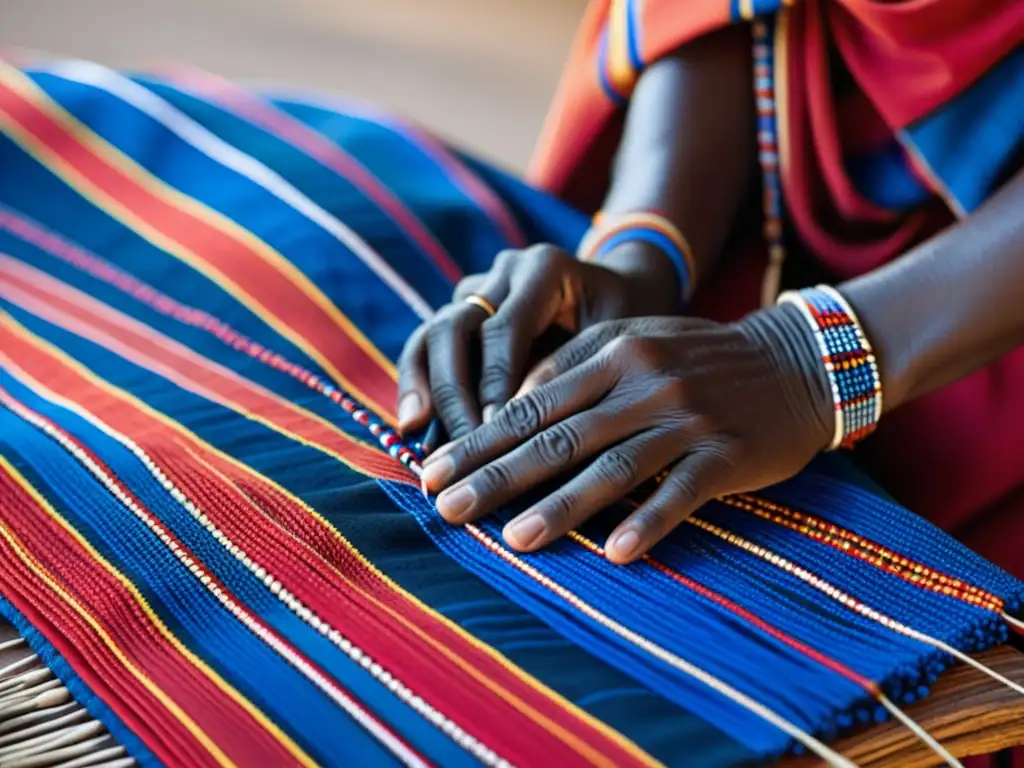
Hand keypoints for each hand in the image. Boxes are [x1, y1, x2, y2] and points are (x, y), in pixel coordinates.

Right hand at [396, 242, 681, 438]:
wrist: (628, 295)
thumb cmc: (632, 327)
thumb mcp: (617, 347)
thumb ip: (577, 378)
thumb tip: (542, 446)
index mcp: (544, 269)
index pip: (503, 329)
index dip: (493, 384)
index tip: (494, 433)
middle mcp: (503, 272)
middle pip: (455, 327)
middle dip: (453, 392)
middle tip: (460, 446)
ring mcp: (478, 289)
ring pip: (432, 333)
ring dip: (423, 386)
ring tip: (417, 432)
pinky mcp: (463, 313)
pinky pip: (428, 345)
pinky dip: (419, 384)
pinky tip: (414, 425)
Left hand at [419, 305, 834, 563]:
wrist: (795, 362)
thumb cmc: (698, 358)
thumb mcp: (634, 341)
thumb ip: (574, 365)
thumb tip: (511, 403)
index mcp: (612, 353)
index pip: (530, 404)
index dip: (479, 440)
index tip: (431, 471)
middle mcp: (643, 383)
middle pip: (558, 437)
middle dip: (496, 476)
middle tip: (446, 509)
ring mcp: (686, 419)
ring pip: (612, 468)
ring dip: (561, 506)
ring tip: (513, 539)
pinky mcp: (726, 455)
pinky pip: (681, 492)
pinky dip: (650, 522)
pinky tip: (617, 554)